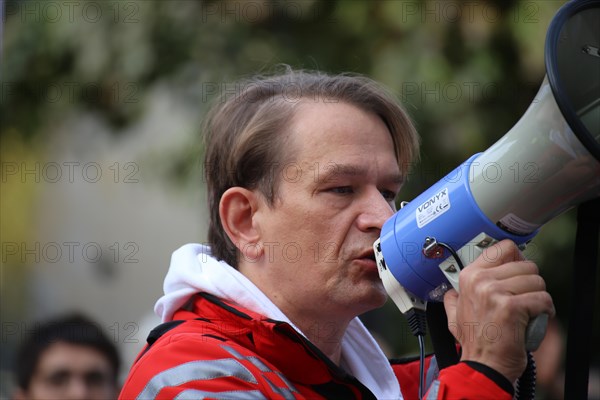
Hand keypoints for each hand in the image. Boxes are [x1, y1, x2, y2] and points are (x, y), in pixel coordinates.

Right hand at [443, 239, 554, 382]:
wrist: (483, 366)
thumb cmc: (473, 343)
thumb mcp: (454, 315)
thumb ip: (454, 298)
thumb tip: (452, 291)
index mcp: (469, 277)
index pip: (502, 248)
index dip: (517, 259)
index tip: (519, 272)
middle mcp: (480, 280)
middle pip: (525, 265)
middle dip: (531, 283)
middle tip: (526, 298)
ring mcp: (495, 292)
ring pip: (537, 281)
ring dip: (540, 296)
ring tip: (532, 309)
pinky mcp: (511, 307)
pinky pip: (542, 298)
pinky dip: (546, 310)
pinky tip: (538, 317)